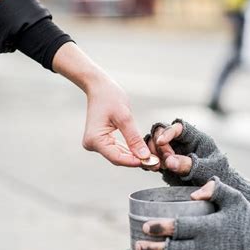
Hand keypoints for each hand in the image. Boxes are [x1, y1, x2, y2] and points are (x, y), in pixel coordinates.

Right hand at [52, 42, 150, 166]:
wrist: (98, 87)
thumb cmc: (110, 97)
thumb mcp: (125, 117)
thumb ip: (134, 138)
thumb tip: (144, 157)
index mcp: (95, 140)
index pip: (117, 158)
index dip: (135, 162)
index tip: (152, 162)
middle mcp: (92, 144)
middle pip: (118, 158)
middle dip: (137, 160)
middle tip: (157, 163)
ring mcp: (95, 143)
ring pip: (118, 155)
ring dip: (135, 157)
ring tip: (153, 159)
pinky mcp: (101, 140)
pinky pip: (117, 149)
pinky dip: (129, 151)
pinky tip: (143, 152)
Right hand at [146, 119, 249, 202]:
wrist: (217, 191)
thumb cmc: (216, 175)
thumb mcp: (206, 170)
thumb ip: (189, 165)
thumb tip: (169, 161)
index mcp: (195, 137)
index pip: (179, 127)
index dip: (168, 132)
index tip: (161, 142)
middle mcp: (181, 142)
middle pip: (162, 132)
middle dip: (159, 145)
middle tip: (163, 162)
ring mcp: (172, 151)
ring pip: (153, 143)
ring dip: (151, 152)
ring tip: (156, 166)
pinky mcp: (165, 162)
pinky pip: (151, 157)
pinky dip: (148, 161)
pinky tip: (150, 168)